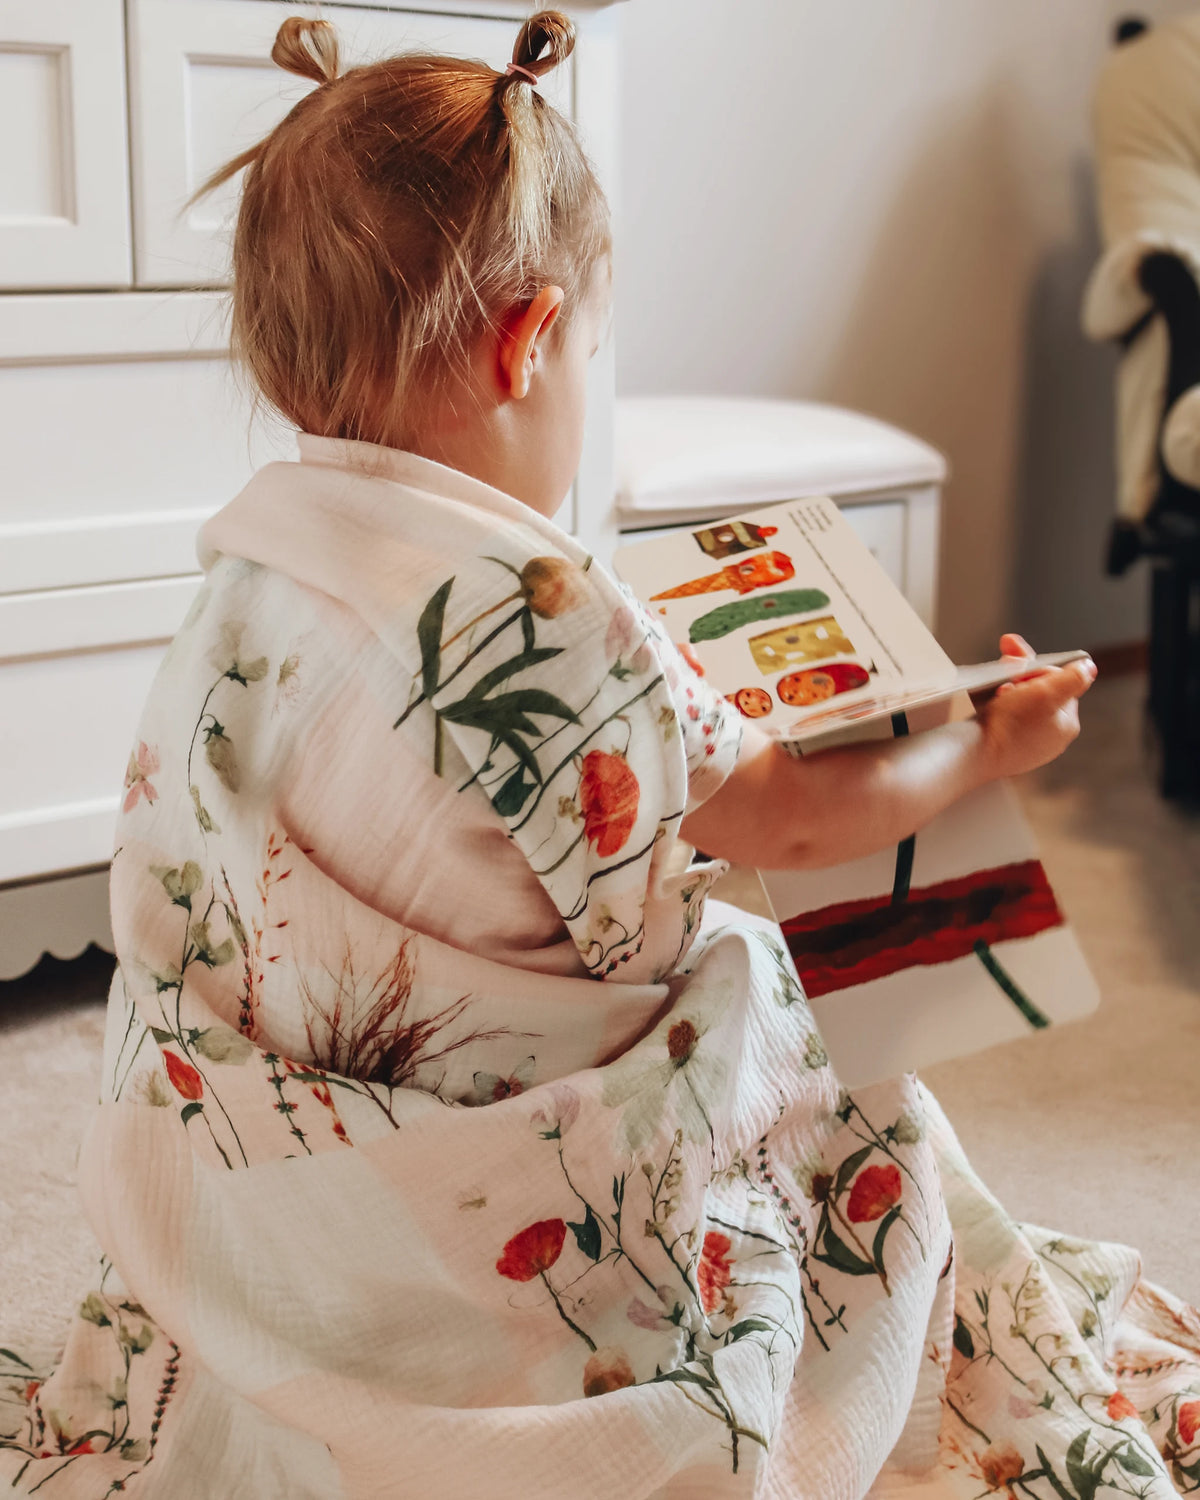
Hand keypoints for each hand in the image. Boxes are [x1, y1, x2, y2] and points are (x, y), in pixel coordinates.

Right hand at [974, 633, 1096, 778]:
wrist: (972, 753)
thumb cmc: (1008, 724)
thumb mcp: (1046, 693)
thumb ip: (1073, 678)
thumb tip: (1089, 668)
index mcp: (1066, 726)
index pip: (1061, 684)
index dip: (1041, 669)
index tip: (1020, 663)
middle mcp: (1050, 738)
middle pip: (1042, 693)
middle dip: (1023, 674)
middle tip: (1005, 660)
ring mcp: (1027, 746)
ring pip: (1023, 704)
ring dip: (1009, 687)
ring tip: (995, 686)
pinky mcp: (1005, 749)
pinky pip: (1007, 719)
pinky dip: (999, 705)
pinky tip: (989, 702)